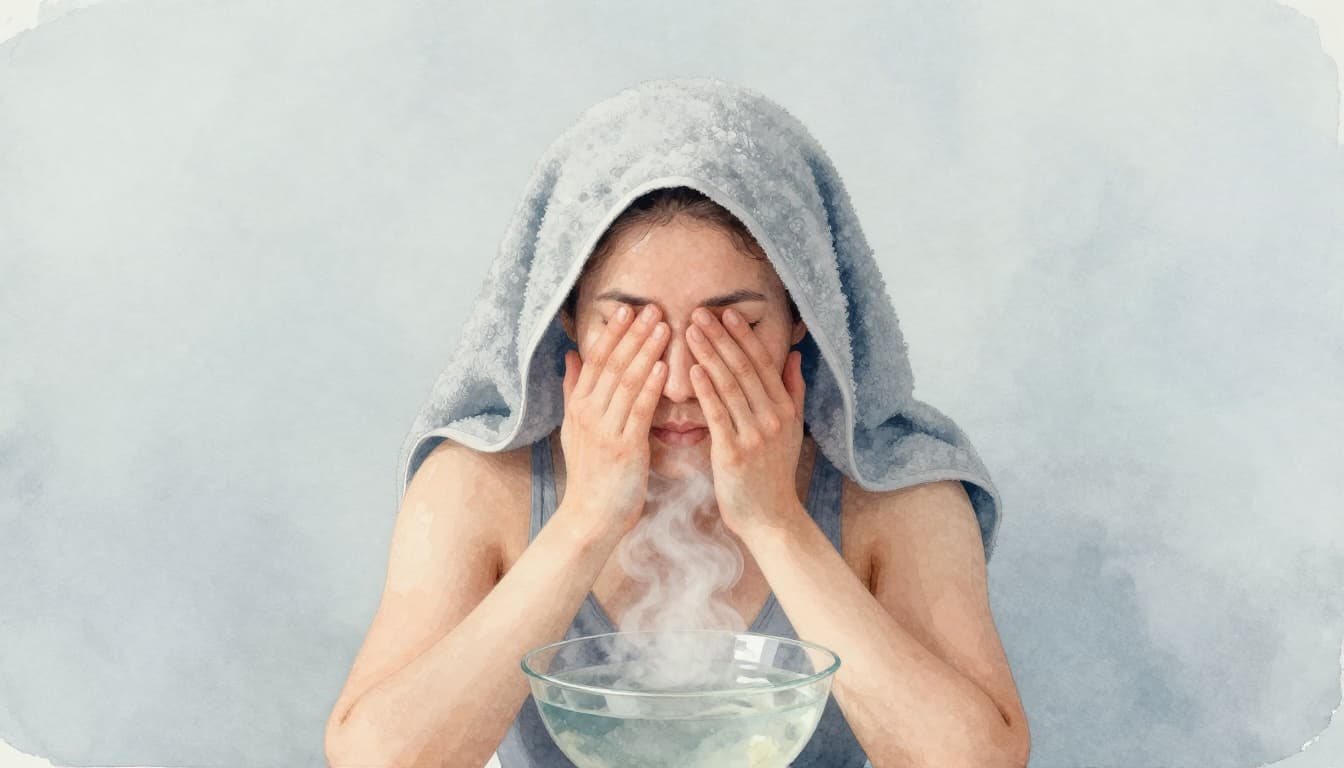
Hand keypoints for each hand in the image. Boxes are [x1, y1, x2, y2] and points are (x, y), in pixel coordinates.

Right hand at [559, 303, 670, 539]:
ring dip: (646, 351)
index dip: (613, 333)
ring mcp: (604, 430)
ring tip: (663, 326)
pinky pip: (638, 410)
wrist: (591, 517)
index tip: (628, 309)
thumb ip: (573, 390)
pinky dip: (650, 386)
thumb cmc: (590, 474)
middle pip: (612, 364)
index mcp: (578, 406)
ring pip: (626, 381)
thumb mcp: (574, 429)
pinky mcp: (623, 448)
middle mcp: (588, 413)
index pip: (596, 360)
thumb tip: (571, 355)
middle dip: (633, 334)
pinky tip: (663, 367)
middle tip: (652, 307)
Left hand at [685, 306, 805, 537]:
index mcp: (784, 408)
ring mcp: (754, 434)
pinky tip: (693, 371)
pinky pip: (718, 415)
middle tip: (700, 312)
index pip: (763, 363)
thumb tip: (795, 354)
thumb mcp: (792, 429)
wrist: (770, 517)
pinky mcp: (734, 453)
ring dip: (709, 355)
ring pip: (730, 386)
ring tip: (691, 331)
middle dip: (721, 337)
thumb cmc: (774, 472)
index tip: (727, 313)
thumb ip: (794, 390)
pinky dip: (706, 390)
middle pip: (745, 368)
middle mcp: (773, 417)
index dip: (745, 336)